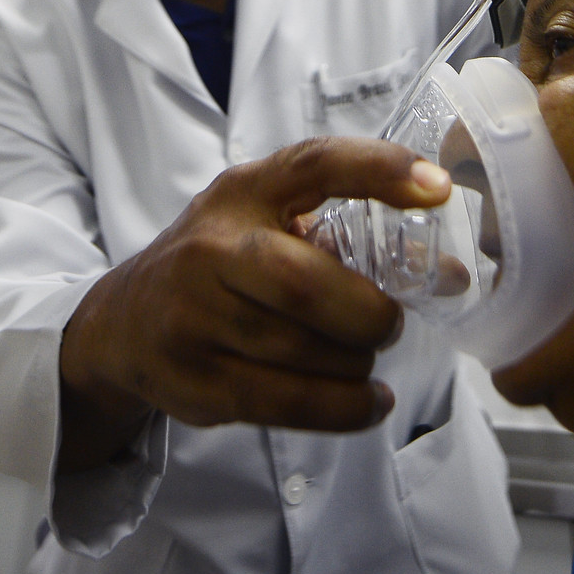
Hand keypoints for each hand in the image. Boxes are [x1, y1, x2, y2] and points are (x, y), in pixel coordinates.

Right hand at [55, 138, 452, 471]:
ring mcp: (194, 318)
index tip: (439, 189)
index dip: (379, 172)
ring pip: (302, 351)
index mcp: (242, 193)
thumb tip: (453, 275)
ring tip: (361, 358)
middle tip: (387, 323)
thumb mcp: (268, 225)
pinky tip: (368, 402)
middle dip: (367, 313)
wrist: (121, 324)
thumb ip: (349, 237)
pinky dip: (343, 408)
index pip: (314, 165)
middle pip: (306, 284)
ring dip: (354, 363)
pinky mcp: (195, 381)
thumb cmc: (217, 265)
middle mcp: (211, 249)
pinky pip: (287, 403)